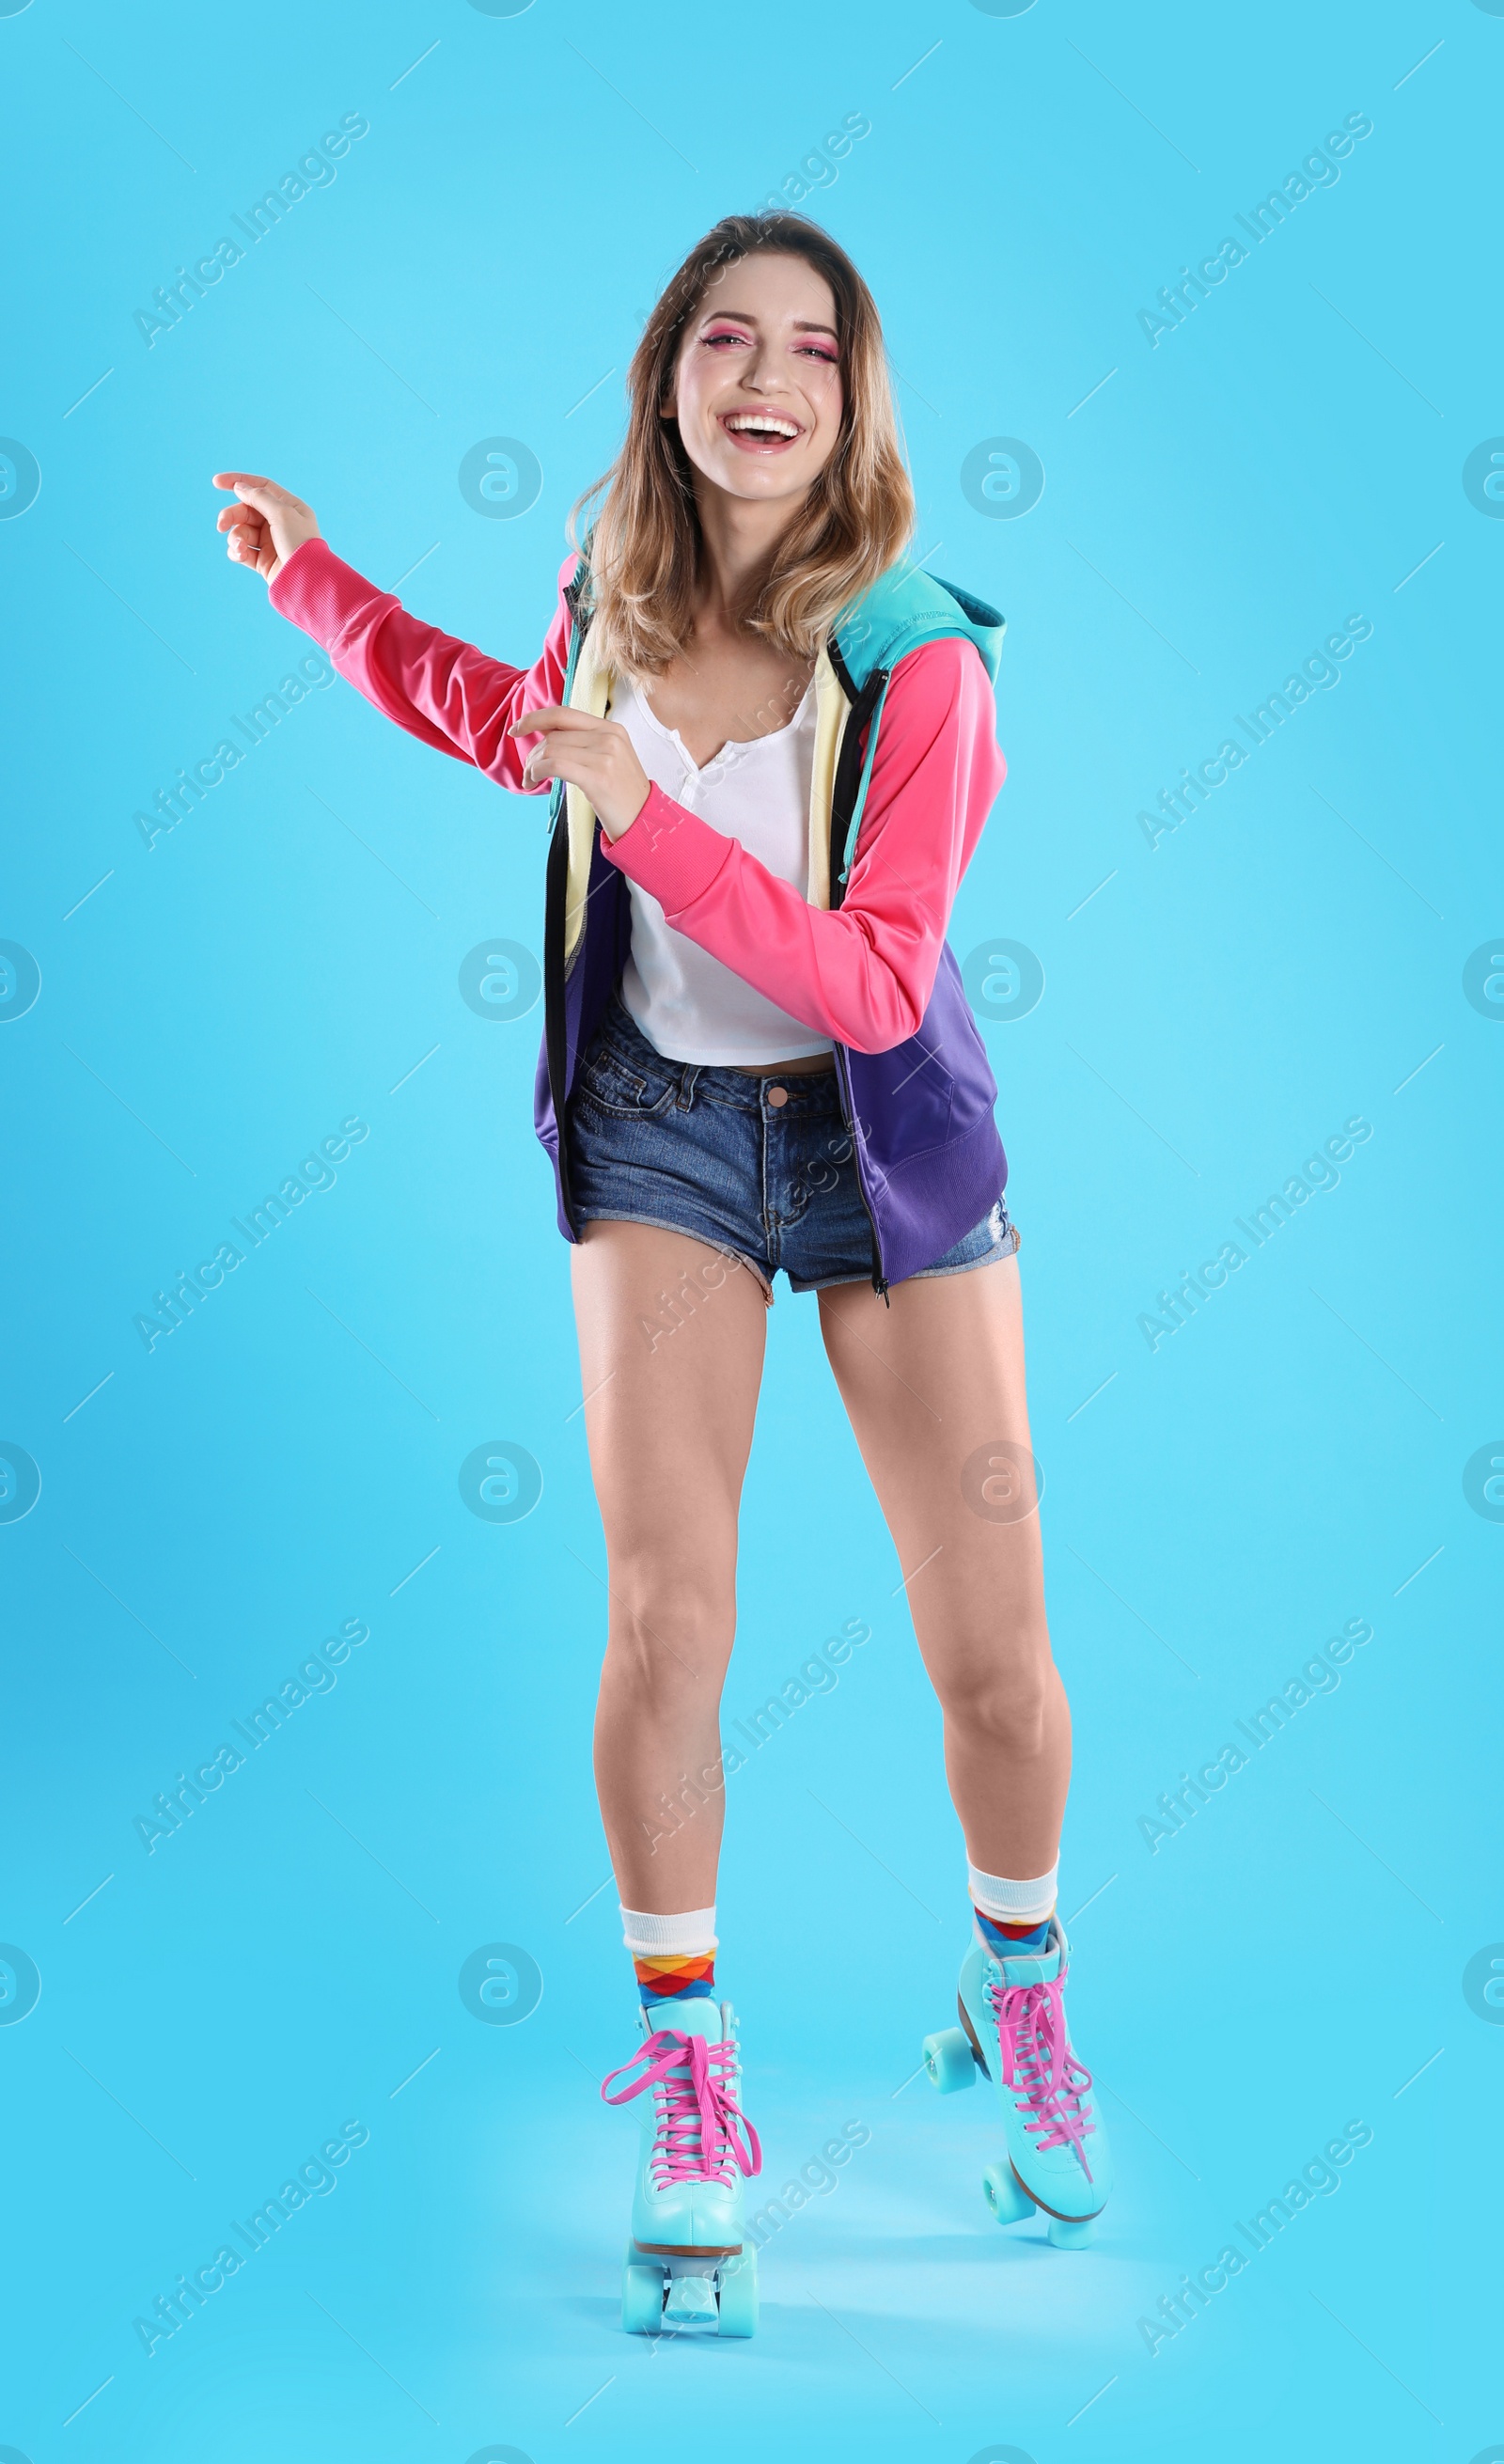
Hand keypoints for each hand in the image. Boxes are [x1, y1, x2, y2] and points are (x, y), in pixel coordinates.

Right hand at [212, 471, 320, 584]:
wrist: (307, 581)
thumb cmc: (300, 544)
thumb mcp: (281, 513)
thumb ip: (259, 497)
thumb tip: (239, 487)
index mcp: (288, 507)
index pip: (261, 487)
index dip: (239, 481)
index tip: (217, 482)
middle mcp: (279, 522)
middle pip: (246, 510)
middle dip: (231, 516)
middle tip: (221, 525)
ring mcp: (270, 542)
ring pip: (242, 531)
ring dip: (235, 538)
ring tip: (240, 548)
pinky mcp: (263, 560)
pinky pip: (242, 551)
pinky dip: (237, 552)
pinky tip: (240, 555)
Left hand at [509, 707, 650, 839]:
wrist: (645, 821)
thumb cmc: (622, 794)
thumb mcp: (610, 758)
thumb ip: (583, 742)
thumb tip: (545, 733)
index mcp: (611, 728)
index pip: (564, 713)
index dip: (535, 718)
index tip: (517, 729)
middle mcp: (609, 737)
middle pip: (554, 735)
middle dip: (532, 753)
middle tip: (527, 772)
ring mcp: (605, 756)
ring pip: (550, 750)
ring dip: (532, 766)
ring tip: (530, 780)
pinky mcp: (597, 777)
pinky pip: (554, 765)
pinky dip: (536, 772)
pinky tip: (533, 781)